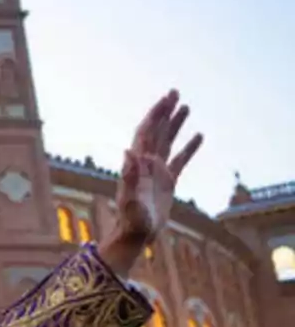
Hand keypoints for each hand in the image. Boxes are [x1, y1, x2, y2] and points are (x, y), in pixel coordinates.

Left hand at [114, 89, 202, 243]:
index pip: (146, 132)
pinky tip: (199, 135)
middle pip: (157, 131)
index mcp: (138, 163)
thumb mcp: (130, 199)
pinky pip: (181, 160)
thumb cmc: (131, 220)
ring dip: (176, 124)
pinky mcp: (168, 181)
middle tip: (175, 92)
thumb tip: (127, 151)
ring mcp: (157, 171)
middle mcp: (146, 163)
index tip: (166, 99)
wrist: (136, 234)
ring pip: (168, 141)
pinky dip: (189, 147)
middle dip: (164, 112)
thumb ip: (128, 176)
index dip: (155, 115)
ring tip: (186, 106)